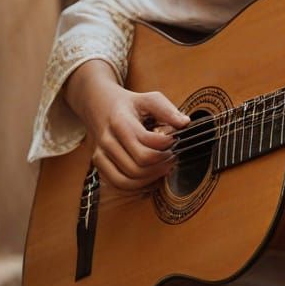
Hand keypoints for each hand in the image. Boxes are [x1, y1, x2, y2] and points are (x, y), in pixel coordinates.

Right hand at [65, 60, 189, 190]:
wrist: (100, 105)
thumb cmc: (130, 104)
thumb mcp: (149, 99)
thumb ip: (167, 110)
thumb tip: (185, 123)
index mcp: (121, 122)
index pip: (148, 144)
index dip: (167, 146)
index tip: (176, 140)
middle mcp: (108, 140)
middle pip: (139, 165)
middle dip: (161, 164)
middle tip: (173, 157)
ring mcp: (101, 154)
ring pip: (128, 180)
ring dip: (152, 178)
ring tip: (165, 168)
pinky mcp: (99, 164)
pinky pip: (119, 184)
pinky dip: (138, 186)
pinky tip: (152, 178)